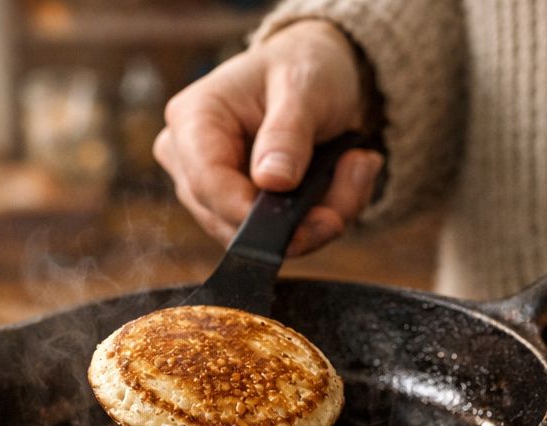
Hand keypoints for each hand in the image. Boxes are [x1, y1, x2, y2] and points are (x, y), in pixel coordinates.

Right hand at [154, 19, 383, 254]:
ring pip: (256, 237)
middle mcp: (189, 160)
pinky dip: (317, 219)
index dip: (251, 214)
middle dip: (298, 218)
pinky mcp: (235, 210)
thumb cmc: (302, 67)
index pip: (206, 184)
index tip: (303, 222)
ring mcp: (209, 190)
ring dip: (316, 218)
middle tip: (357, 174)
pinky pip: (274, 237)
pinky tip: (342, 179)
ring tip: (355, 167)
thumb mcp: (304, 87)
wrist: (314, 71)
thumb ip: (288, 133)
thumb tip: (273, 182)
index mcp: (192, 119)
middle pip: (229, 220)